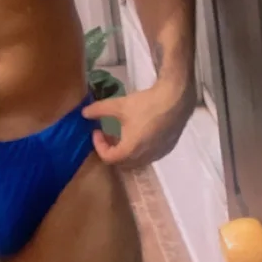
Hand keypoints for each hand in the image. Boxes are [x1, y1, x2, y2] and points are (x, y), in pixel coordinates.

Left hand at [81, 79, 195, 168]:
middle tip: (108, 134)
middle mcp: (144, 157)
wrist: (176, 99)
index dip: (99, 145)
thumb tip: (84, 113)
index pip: (108, 158)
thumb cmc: (145, 104)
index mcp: (130, 150)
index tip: (97, 131)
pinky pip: (149, 155)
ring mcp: (158, 154)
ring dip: (126, 150)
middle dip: (111, 150)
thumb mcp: (119, 105)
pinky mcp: (167, 148)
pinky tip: (141, 131)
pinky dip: (139, 149)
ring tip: (123, 132)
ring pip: (136, 160)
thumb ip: (99, 110)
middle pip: (122, 162)